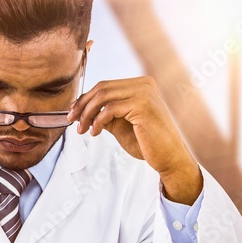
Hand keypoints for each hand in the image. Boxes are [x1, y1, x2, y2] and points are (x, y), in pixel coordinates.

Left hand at [68, 76, 202, 203]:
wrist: (169, 158)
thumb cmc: (147, 143)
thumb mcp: (121, 125)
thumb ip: (106, 114)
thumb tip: (83, 110)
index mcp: (141, 85)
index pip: (105, 86)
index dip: (86, 98)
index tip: (73, 112)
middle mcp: (144, 84)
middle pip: (102, 88)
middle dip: (83, 104)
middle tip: (72, 120)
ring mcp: (144, 93)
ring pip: (103, 97)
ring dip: (87, 113)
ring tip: (81, 129)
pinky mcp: (142, 105)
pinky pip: (110, 109)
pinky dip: (98, 121)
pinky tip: (95, 132)